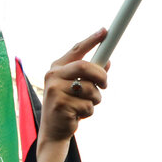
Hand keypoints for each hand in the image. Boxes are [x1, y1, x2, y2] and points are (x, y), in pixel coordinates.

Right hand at [37, 28, 109, 161]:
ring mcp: (55, 90)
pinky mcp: (60, 105)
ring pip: (90, 89)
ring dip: (95, 100)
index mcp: (57, 68)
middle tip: (105, 84)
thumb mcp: (77, 87)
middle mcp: (53, 76)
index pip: (76, 50)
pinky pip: (87, 105)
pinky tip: (78, 115)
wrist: (54, 130)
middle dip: (100, 76)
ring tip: (84, 105)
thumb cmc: (68, 105)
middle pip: (85, 67)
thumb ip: (90, 75)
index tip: (105, 31)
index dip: (92, 40)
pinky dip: (88, 111)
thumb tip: (108, 62)